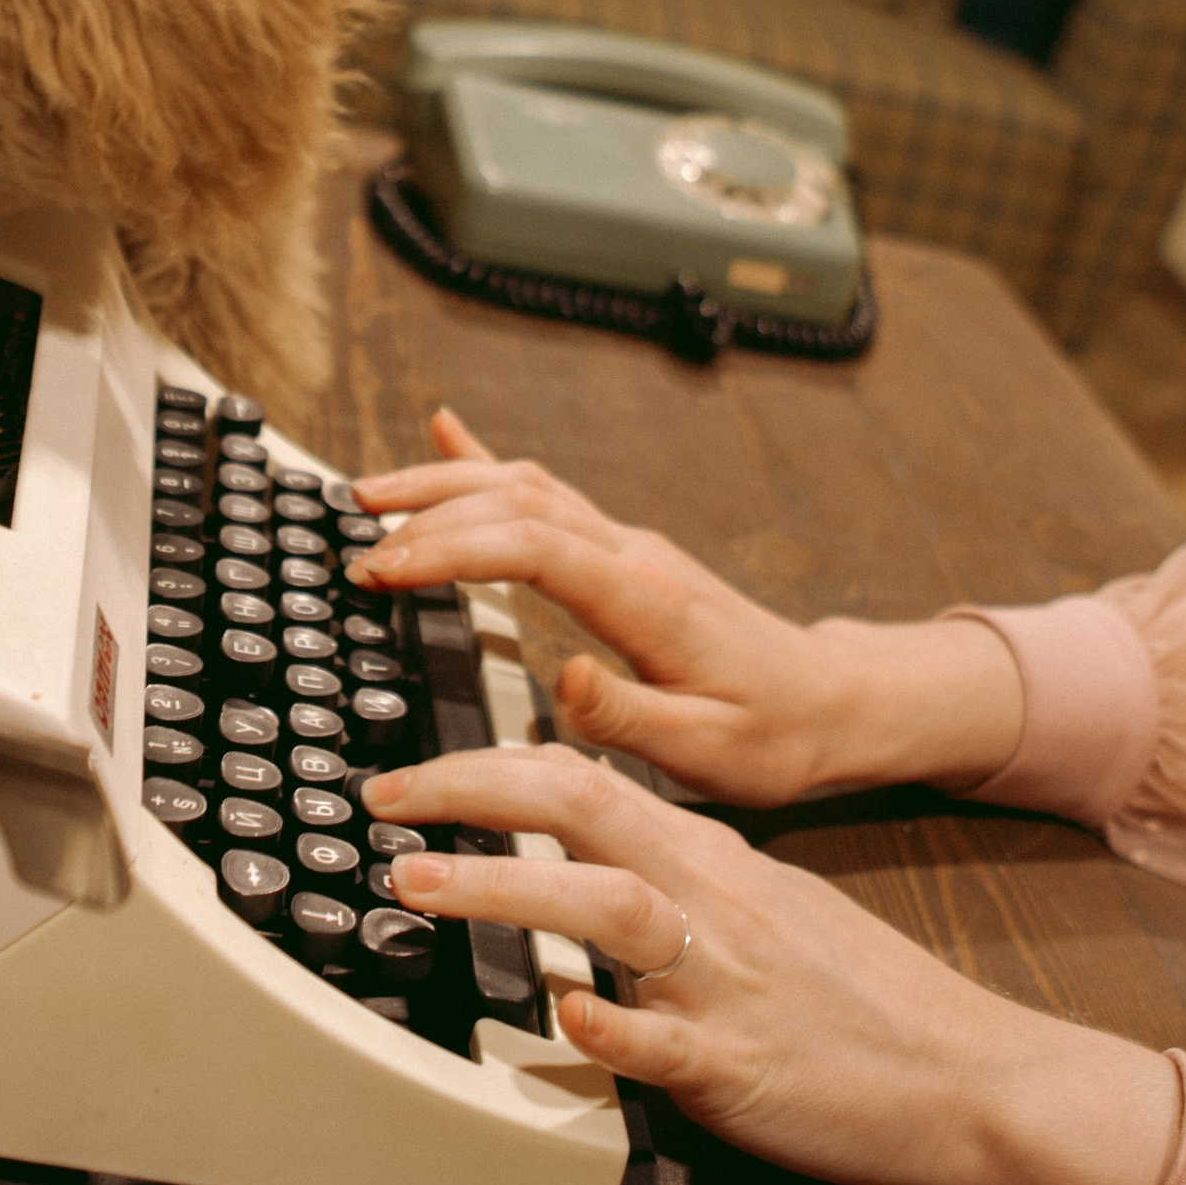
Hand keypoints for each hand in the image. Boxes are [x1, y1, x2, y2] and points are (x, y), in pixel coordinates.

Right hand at [352, 412, 1022, 805]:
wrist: (829, 701)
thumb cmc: (773, 734)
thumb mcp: (708, 752)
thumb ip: (628, 714)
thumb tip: (560, 676)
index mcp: (645, 600)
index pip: (533, 547)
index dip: (451, 549)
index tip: (384, 568)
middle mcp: (633, 556)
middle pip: (517, 501)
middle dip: (428, 512)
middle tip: (356, 541)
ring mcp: (628, 547)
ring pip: (524, 487)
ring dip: (444, 482)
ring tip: (369, 493)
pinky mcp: (623, 554)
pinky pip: (546, 492)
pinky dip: (488, 460)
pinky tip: (447, 431)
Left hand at [368, 744, 1179, 1184]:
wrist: (969, 1077)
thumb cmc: (864, 1000)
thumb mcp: (765, 907)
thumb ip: (674, 873)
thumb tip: (587, 844)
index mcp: (710, 862)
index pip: (586, 777)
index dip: (487, 762)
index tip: (408, 775)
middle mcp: (710, 904)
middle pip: (581, 807)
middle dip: (470, 790)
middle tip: (382, 799)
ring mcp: (723, 983)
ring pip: (607, 904)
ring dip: (504, 884)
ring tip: (416, 883)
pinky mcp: (740, 1067)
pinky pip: (666, 1043)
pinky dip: (613, 1027)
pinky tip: (563, 1018)